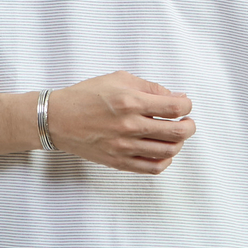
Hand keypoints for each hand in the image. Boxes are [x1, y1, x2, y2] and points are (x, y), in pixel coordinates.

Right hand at [46, 70, 194, 174]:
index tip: (184, 104)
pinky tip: (162, 152)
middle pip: (177, 132)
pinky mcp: (119, 162)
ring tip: (175, 136)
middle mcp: (130, 126)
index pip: (175, 108)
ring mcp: (125, 147)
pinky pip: (152, 168)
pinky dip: (164, 161)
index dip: (186, 105)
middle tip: (187, 121)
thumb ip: (150, 87)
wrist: (58, 119)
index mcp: (131, 102)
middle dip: (189, 126)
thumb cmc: (86, 96)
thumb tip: (176, 97)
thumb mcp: (118, 79)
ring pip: (168, 152)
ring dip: (179, 143)